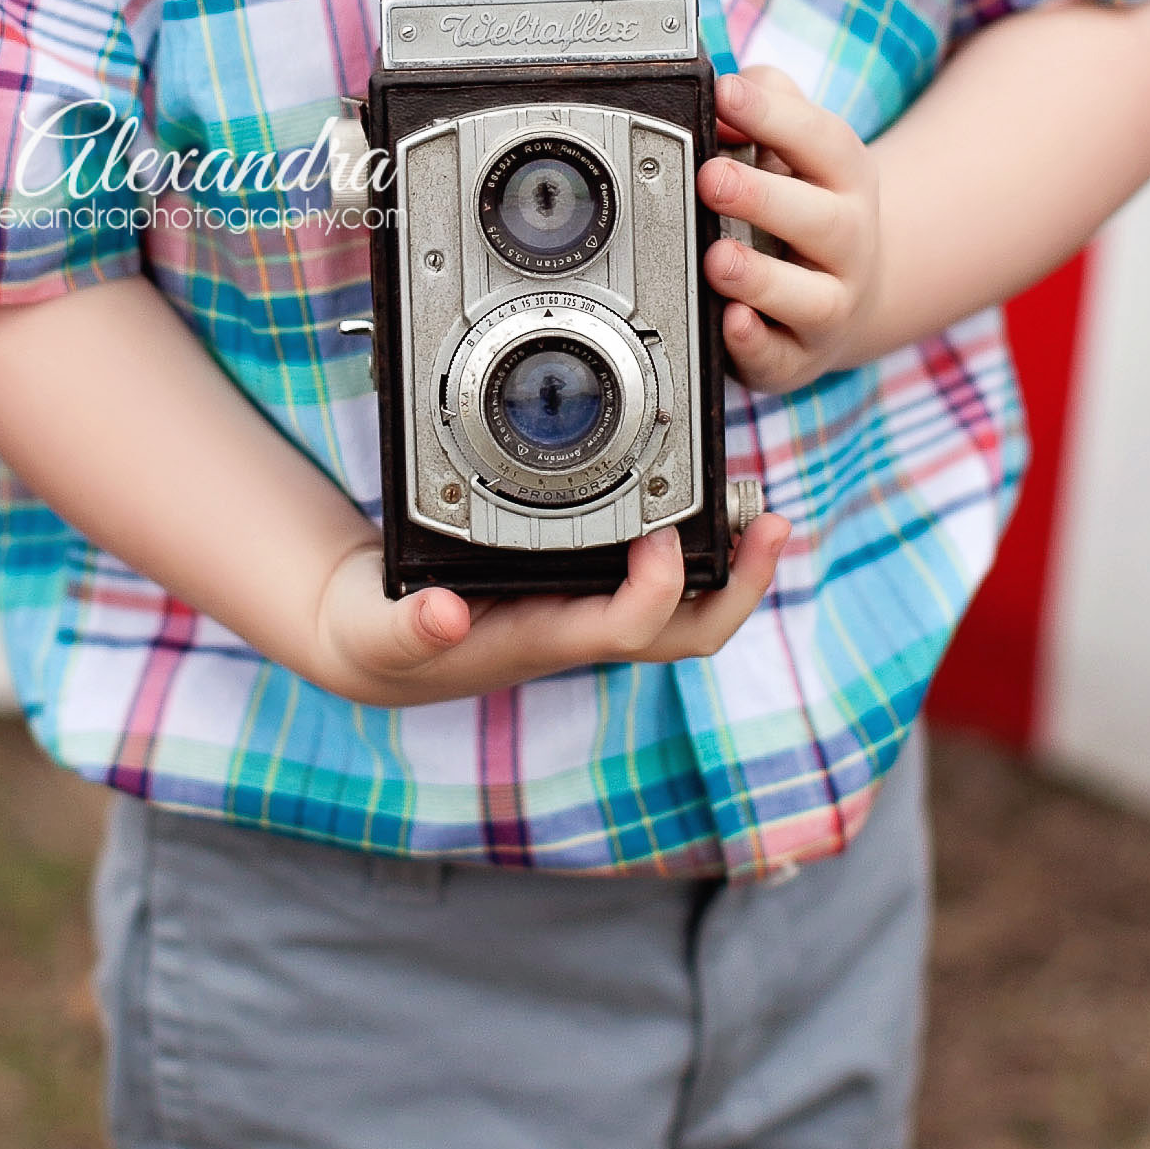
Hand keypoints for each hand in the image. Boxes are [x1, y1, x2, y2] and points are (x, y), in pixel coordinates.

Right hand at [308, 514, 790, 710]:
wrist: (377, 647)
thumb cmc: (381, 637)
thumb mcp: (378, 630)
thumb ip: (407, 624)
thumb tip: (442, 616)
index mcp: (539, 638)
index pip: (623, 630)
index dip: (657, 592)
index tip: (663, 538)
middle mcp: (577, 628)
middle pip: (685, 632)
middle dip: (738, 587)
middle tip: (772, 523)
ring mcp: (585, 609)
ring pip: (684, 607)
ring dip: (731, 566)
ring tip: (764, 511)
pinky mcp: (580, 581)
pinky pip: (658, 576)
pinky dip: (696, 545)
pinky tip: (708, 501)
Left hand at [697, 65, 883, 389]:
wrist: (852, 290)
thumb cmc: (807, 201)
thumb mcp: (798, 144)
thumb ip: (765, 105)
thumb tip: (724, 97)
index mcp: (847, 179)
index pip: (822, 141)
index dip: (775, 115)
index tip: (727, 94)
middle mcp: (849, 242)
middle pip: (822, 221)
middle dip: (763, 198)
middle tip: (712, 179)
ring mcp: (831, 304)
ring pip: (809, 299)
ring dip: (760, 279)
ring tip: (717, 258)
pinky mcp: (799, 356)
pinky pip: (780, 357)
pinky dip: (755, 343)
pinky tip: (729, 322)